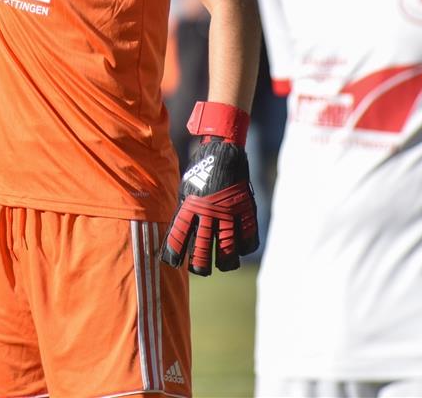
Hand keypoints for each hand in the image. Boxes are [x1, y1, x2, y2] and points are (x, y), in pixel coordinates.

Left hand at [161, 101, 258, 274]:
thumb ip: (185, 213)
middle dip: (200, 265)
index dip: (174, 253)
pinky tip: (242, 248)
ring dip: (225, 262)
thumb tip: (180, 238)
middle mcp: (208, 210)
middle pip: (203, 247)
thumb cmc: (200, 171)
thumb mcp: (187, 190)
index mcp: (190, 205)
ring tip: (224, 266)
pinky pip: (249, 236)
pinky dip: (246, 246)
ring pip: (228, 247)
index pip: (179, 236)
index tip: (173, 264)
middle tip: (200, 270)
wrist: (223, 151)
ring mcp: (229, 210)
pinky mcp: (245, 208)